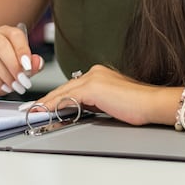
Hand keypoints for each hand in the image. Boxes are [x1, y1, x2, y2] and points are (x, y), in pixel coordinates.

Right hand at [0, 23, 43, 98]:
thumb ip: (31, 65)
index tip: (28, 66)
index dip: (23, 50)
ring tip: (13, 86)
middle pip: (2, 45)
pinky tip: (2, 86)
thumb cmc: (2, 72)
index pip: (15, 35)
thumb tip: (37, 62)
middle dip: (14, 65)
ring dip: (5, 75)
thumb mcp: (20, 70)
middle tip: (22, 80)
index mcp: (6, 32)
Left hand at [33, 65, 157, 125]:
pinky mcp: (93, 88)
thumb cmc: (138, 106)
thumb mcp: (110, 103)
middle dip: (47, 100)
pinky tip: (46, 112)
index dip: (56, 97)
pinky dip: (55, 106)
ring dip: (47, 103)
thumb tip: (77, 110)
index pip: (72, 87)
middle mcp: (94, 72)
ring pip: (64, 92)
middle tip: (32, 109)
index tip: (43, 105)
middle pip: (64, 88)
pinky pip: (68, 98)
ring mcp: (93, 78)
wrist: (152, 103)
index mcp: (99, 74)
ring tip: (34, 112)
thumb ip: (94, 103)